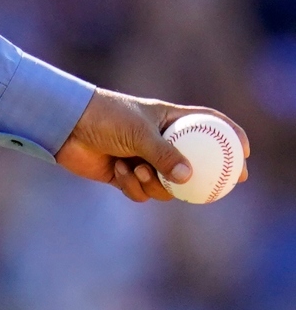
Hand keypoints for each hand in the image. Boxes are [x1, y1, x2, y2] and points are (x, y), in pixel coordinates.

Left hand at [56, 89, 250, 201]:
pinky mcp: (123, 174)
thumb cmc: (103, 117)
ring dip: (155, 184)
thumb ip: (165, 155)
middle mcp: (157, 139)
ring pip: (166, 185)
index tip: (245, 152)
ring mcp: (141, 157)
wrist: (63, 125)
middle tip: (219, 189)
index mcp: (167, 118)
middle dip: (205, 178)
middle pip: (192, 162)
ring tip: (139, 169)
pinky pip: (141, 192)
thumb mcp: (139, 132)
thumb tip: (189, 178)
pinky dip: (134, 187)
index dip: (230, 135)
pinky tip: (121, 171)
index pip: (207, 123)